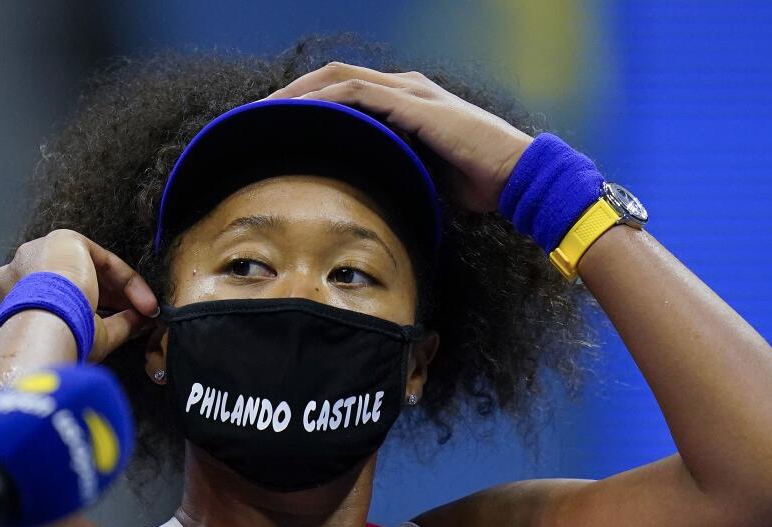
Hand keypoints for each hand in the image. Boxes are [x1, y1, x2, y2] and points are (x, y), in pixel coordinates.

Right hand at [0, 229, 158, 361]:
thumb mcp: (91, 335)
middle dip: (113, 301)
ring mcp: (40, 252)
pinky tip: (144, 302)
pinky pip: (102, 259)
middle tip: (138, 318)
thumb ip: (116, 326)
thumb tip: (140, 323)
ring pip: (91, 269)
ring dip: (123, 292)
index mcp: (17, 297)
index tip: (125, 325)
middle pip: (78, 282)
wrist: (44, 322)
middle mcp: (23, 272)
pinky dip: (126, 280)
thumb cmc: (57, 337)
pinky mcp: (62, 240)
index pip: (65, 300)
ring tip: (145, 312)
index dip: (99, 313)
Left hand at [266, 62, 532, 212]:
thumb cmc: (478, 184)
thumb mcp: (425, 179)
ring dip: (296, 95)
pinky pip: (354, 93)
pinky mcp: (411, 103)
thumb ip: (397, 177)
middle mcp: (403, 89)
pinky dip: (321, 100)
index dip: (307, 107)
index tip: (274, 129)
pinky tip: (294, 114)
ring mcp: (407, 91)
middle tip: (255, 116)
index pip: (344, 95)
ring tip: (262, 113)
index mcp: (405, 104)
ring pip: (336, 79)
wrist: (516, 176)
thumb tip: (368, 202)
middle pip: (331, 79)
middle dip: (290, 95)